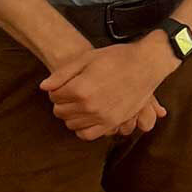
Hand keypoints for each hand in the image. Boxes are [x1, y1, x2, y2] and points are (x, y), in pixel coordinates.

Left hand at [40, 38, 178, 140]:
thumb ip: (63, 73)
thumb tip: (44, 87)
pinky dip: (82, 129)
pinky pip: (88, 134)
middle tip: (71, 94)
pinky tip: (86, 117)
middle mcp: (89, 106)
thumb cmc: (117, 57)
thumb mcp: (87, 58)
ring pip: (72, 124)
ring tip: (79, 104)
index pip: (54, 96)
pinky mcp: (113, 122)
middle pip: (61, 112)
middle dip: (62, 102)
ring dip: (71, 115)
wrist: (147, 63)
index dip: (57, 90)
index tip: (64, 85)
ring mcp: (102, 116)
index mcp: (80, 88)